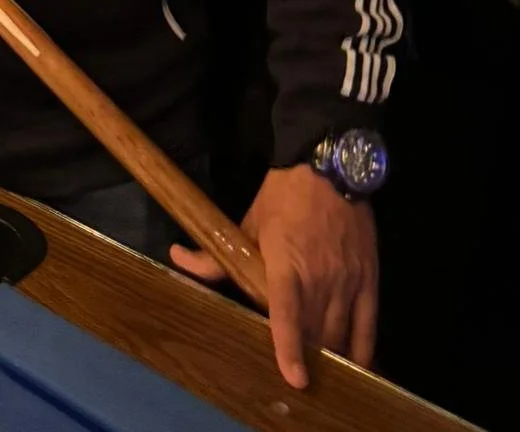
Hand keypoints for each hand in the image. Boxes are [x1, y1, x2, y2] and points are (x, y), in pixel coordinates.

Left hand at [169, 166, 377, 390]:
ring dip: (328, 357)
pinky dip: (361, 351)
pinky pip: (367, 326)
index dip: (289, 348)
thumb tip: (177, 256)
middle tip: (294, 375)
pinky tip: (354, 368)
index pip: (287, 314)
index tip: (294, 378)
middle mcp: (320, 278)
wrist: (328, 167)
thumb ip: (216, 253)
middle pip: (314, 333)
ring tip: (318, 374)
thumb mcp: (247, 222)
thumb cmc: (283, 196)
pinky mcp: (368, 280)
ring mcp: (347, 281)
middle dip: (306, 358)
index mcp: (286, 264)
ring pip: (340, 335)